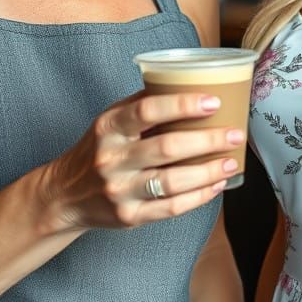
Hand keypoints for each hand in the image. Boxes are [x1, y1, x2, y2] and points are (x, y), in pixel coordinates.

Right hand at [43, 91, 244, 232]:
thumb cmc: (99, 148)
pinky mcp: (129, 217)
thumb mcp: (111, 120)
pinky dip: (198, 197)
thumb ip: (143, 104)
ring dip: (208, 172)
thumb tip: (190, 85)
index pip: (148, 111)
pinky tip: (216, 185)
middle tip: (235, 134)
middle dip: (208, 140)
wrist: (66, 194)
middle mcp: (112, 159)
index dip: (183, 105)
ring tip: (231, 161)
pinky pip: (171, 208)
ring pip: (172, 182)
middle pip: (167, 148)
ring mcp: (120, 190)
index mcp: (109, 127)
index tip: (213, 102)